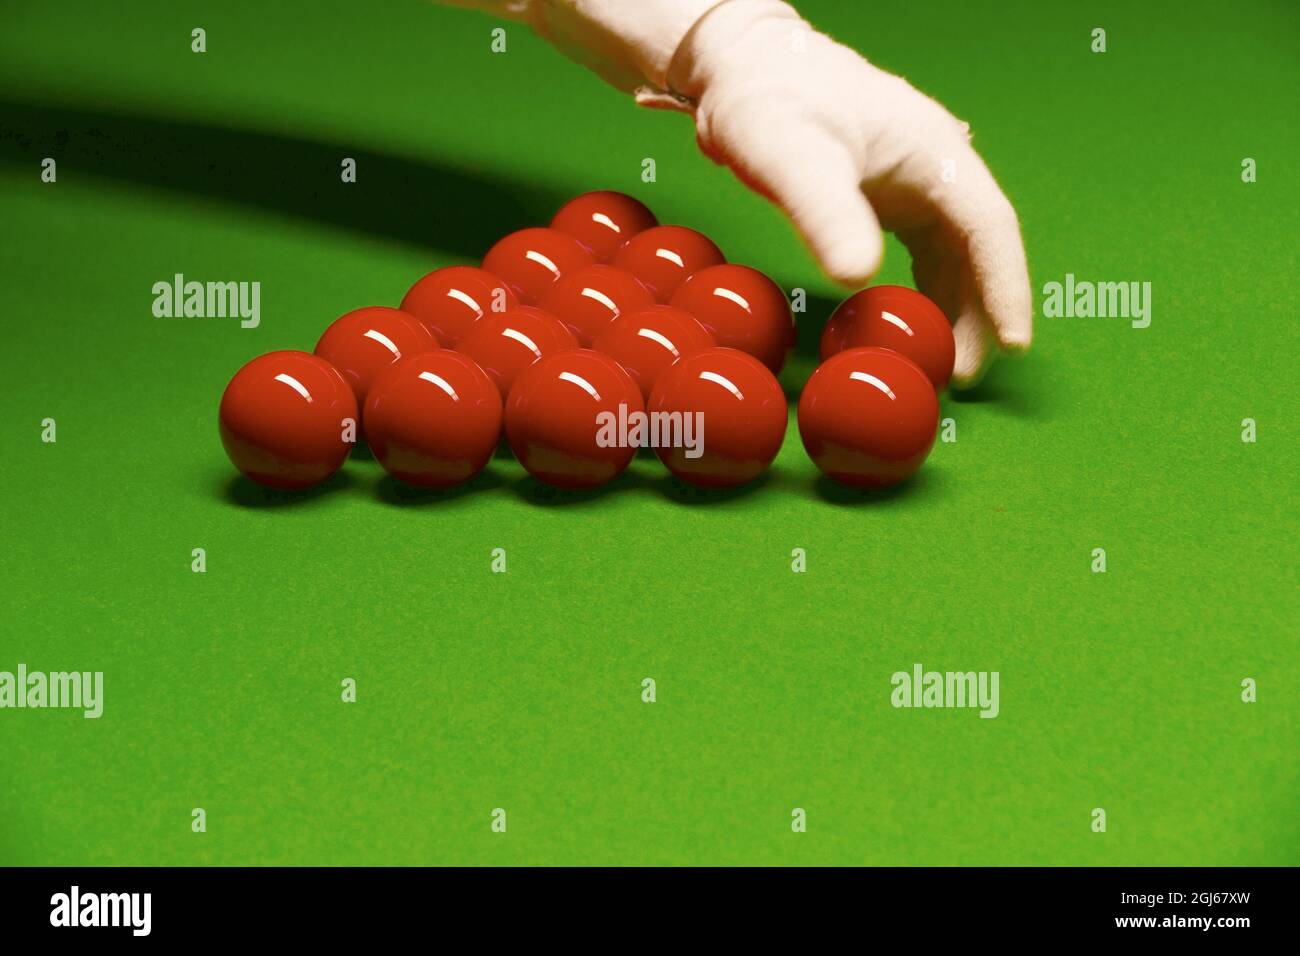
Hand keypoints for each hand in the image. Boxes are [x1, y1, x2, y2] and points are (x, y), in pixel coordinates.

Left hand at [662, 0, 1031, 386]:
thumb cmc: (766, 99)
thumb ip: (824, 213)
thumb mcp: (789, 155)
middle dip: (981, 311)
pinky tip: (910, 321)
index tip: (1013, 344)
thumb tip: (857, 278)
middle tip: (962, 374)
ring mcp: (913, 178)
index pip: (989, 226)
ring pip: (953, 251)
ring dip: (954, 306)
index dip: (1005, 287)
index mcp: (932, 150)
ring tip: (942, 361)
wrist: (741, 65)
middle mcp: (935, 163)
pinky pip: (924, 249)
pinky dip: (924, 289)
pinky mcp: (887, 192)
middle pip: (978, 246)